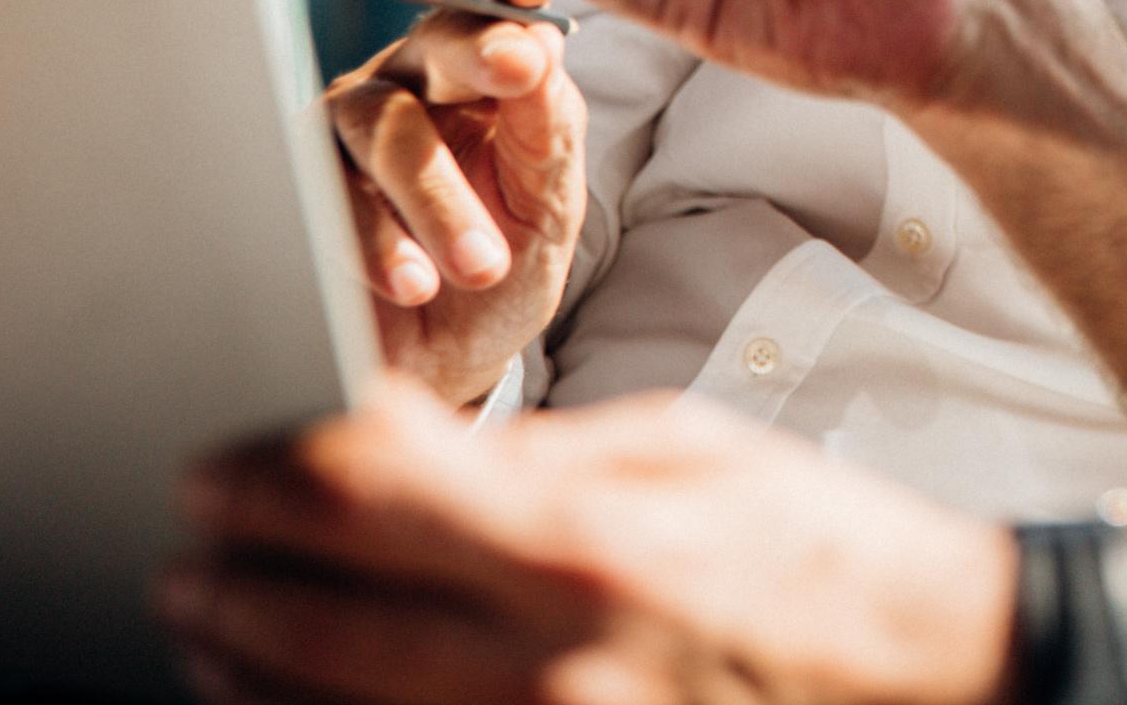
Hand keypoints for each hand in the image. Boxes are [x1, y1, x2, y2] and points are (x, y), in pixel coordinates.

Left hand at [163, 383, 1013, 704]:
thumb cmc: (821, 547)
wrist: (935, 670)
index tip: (223, 460)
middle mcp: (546, 662)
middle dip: (227, 576)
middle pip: (309, 623)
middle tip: (192, 547)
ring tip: (218, 626)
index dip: (262, 471)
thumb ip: (537, 456)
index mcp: (582, 541)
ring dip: (245, 671)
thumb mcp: (690, 447)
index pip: (359, 495)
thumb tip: (401, 454)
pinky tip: (294, 703)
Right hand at [326, 0, 584, 404]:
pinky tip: (411, 282)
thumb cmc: (501, 270)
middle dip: (479, 50)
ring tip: (479, 266)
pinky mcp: (297, 188)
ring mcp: (344, 132)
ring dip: (435, 194)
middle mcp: (408, 85)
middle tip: (520, 69)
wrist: (440, 366)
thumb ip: (549, 128)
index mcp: (481, 76)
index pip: (490, 4)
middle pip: (434, 41)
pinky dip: (374, 240)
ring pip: (379, 120)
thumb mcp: (549, 204)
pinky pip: (324, 191)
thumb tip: (544, 49)